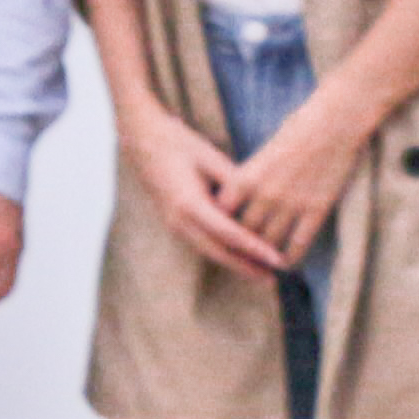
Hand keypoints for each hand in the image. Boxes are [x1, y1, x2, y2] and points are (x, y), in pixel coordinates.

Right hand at [122, 111, 285, 278]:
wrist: (141, 138)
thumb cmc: (177, 142)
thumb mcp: (209, 156)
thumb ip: (234, 181)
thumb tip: (262, 199)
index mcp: (188, 203)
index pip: (228, 233)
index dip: (254, 248)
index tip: (277, 259)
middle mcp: (179, 220)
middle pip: (218, 252)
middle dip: (246, 267)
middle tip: (274, 279)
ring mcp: (173, 223)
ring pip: (208, 251)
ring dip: (234, 263)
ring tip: (261, 272)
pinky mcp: (174, 222)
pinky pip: (201, 243)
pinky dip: (222, 252)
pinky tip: (239, 255)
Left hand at [211, 97, 360, 269]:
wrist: (334, 123)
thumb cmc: (298, 128)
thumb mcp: (265, 150)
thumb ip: (252, 173)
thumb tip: (240, 190)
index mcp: (248, 175)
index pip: (223, 210)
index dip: (219, 222)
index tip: (218, 229)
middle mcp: (266, 193)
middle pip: (244, 230)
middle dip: (240, 242)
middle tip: (238, 253)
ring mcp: (292, 204)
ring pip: (269, 242)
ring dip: (264, 254)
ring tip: (260, 262)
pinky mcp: (317, 210)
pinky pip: (299, 243)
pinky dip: (290, 257)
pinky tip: (286, 263)